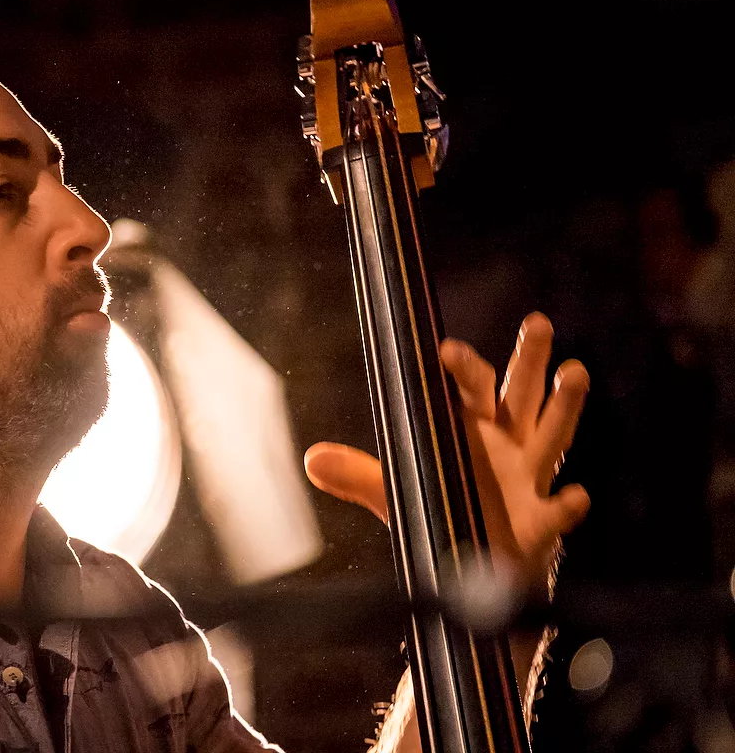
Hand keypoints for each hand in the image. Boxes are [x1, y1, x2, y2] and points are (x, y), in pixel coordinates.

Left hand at [304, 312, 590, 584]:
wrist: (476, 565)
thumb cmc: (442, 510)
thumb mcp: (396, 491)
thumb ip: (358, 476)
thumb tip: (311, 459)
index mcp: (472, 429)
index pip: (471, 388)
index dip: (462, 368)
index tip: (446, 349)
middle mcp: (507, 444)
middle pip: (521, 394)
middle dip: (529, 360)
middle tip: (537, 322)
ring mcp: (529, 479)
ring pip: (553, 434)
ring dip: (564, 405)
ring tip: (575, 372)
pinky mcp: (542, 522)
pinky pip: (559, 512)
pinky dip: (569, 506)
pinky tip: (576, 497)